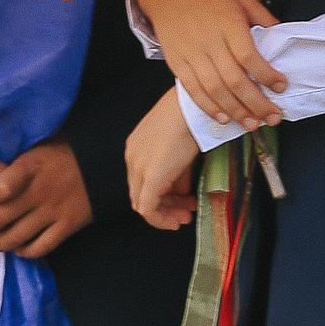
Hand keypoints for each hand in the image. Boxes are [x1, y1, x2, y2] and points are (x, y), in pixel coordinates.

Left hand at [0, 140, 93, 258]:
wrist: (103, 163)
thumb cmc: (65, 152)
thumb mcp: (37, 146)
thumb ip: (15, 162)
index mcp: (29, 167)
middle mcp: (38, 192)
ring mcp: (52, 212)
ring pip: (15, 238)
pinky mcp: (67, 226)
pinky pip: (40, 248)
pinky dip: (25, 252)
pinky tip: (20, 248)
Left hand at [126, 90, 202, 230]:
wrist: (192, 106)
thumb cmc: (192, 118)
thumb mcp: (182, 148)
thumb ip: (178, 173)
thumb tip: (182, 193)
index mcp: (136, 147)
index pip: (141, 180)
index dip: (161, 194)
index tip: (182, 199)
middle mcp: (132, 158)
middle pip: (140, 194)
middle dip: (164, 206)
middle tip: (184, 213)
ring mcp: (138, 168)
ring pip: (143, 203)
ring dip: (165, 213)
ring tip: (185, 216)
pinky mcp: (149, 177)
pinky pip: (148, 208)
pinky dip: (161, 218)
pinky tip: (177, 219)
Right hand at [135, 0, 284, 128]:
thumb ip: (261, 16)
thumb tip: (280, 35)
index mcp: (227, 23)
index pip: (249, 57)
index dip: (267, 75)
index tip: (282, 86)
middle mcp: (209, 41)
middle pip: (235, 80)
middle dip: (257, 103)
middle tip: (274, 117)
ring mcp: (190, 54)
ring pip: (214, 90)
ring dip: (235, 111)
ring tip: (252, 124)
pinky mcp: (176, 62)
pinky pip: (192, 90)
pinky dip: (208, 107)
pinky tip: (223, 118)